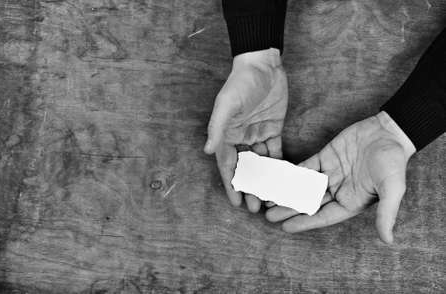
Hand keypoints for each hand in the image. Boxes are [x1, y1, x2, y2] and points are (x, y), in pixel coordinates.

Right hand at [204, 48, 287, 211]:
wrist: (263, 65)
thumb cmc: (240, 84)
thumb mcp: (226, 105)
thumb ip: (217, 128)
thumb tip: (207, 151)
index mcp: (227, 135)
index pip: (228, 165)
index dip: (232, 185)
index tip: (236, 202)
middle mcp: (241, 138)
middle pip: (245, 168)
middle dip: (249, 187)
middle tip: (255, 208)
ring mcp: (258, 134)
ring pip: (262, 163)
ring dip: (265, 180)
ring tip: (270, 198)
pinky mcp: (273, 129)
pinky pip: (276, 151)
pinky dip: (279, 165)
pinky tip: (284, 179)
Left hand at [266, 112, 415, 242]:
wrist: (389, 131)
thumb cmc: (393, 161)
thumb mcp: (393, 189)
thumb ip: (387, 213)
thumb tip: (388, 241)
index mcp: (351, 202)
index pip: (323, 216)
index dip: (304, 222)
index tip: (285, 228)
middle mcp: (338, 190)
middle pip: (309, 203)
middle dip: (289, 209)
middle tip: (269, 215)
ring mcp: (330, 174)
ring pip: (304, 186)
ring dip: (287, 192)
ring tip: (268, 199)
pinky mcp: (324, 157)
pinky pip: (305, 167)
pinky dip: (291, 173)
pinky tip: (277, 177)